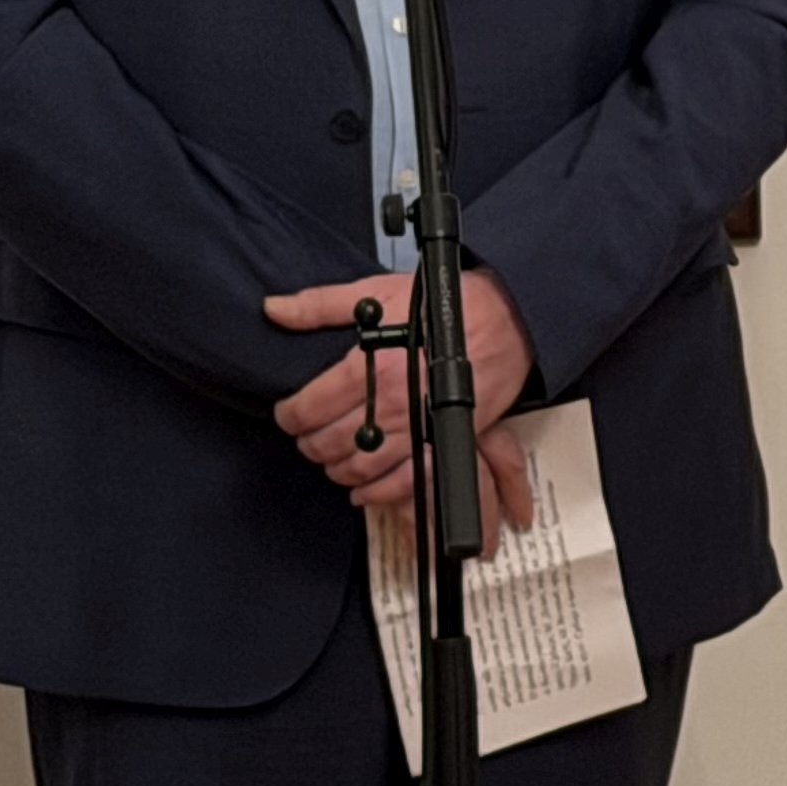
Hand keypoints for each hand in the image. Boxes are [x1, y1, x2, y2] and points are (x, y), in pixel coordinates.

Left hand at [268, 270, 536, 533]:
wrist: (511, 318)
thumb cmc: (451, 305)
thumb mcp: (380, 293)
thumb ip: (321, 305)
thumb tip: (275, 309)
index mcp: (373, 367)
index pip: (309, 408)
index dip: (289, 415)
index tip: (289, 413)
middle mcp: (393, 403)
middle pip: (330, 443)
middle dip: (309, 443)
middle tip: (307, 436)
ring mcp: (419, 428)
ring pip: (359, 467)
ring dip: (336, 468)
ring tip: (332, 458)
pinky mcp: (443, 442)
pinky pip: (401, 483)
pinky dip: (375, 492)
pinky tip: (362, 488)